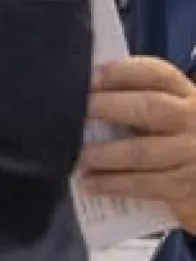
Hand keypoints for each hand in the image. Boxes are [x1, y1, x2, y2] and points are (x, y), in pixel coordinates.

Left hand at [85, 54, 195, 228]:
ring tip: (78, 157)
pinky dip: (114, 184)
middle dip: (108, 107)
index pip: (157, 74)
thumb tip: (85, 96)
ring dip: (105, 155)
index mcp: (187, 96)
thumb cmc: (180, 141)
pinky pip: (146, 184)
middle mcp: (192, 120)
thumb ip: (139, 103)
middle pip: (149, 107)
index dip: (121, 73)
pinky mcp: (186, 187)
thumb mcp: (172, 116)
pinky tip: (90, 184)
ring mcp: (191, 154)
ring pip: (142, 152)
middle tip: (76, 112)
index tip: (88, 77)